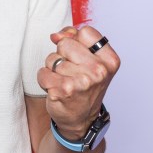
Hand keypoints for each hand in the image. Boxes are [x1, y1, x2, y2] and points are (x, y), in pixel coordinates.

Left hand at [37, 25, 119, 139]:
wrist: (81, 120)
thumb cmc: (84, 87)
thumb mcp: (89, 60)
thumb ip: (75, 39)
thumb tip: (56, 35)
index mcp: (109, 60)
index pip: (85, 32)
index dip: (75, 40)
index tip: (78, 54)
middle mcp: (99, 70)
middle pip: (65, 44)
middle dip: (62, 56)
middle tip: (71, 72)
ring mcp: (82, 81)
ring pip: (52, 59)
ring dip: (53, 70)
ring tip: (65, 82)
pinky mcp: (64, 90)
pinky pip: (43, 73)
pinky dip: (45, 80)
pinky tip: (56, 89)